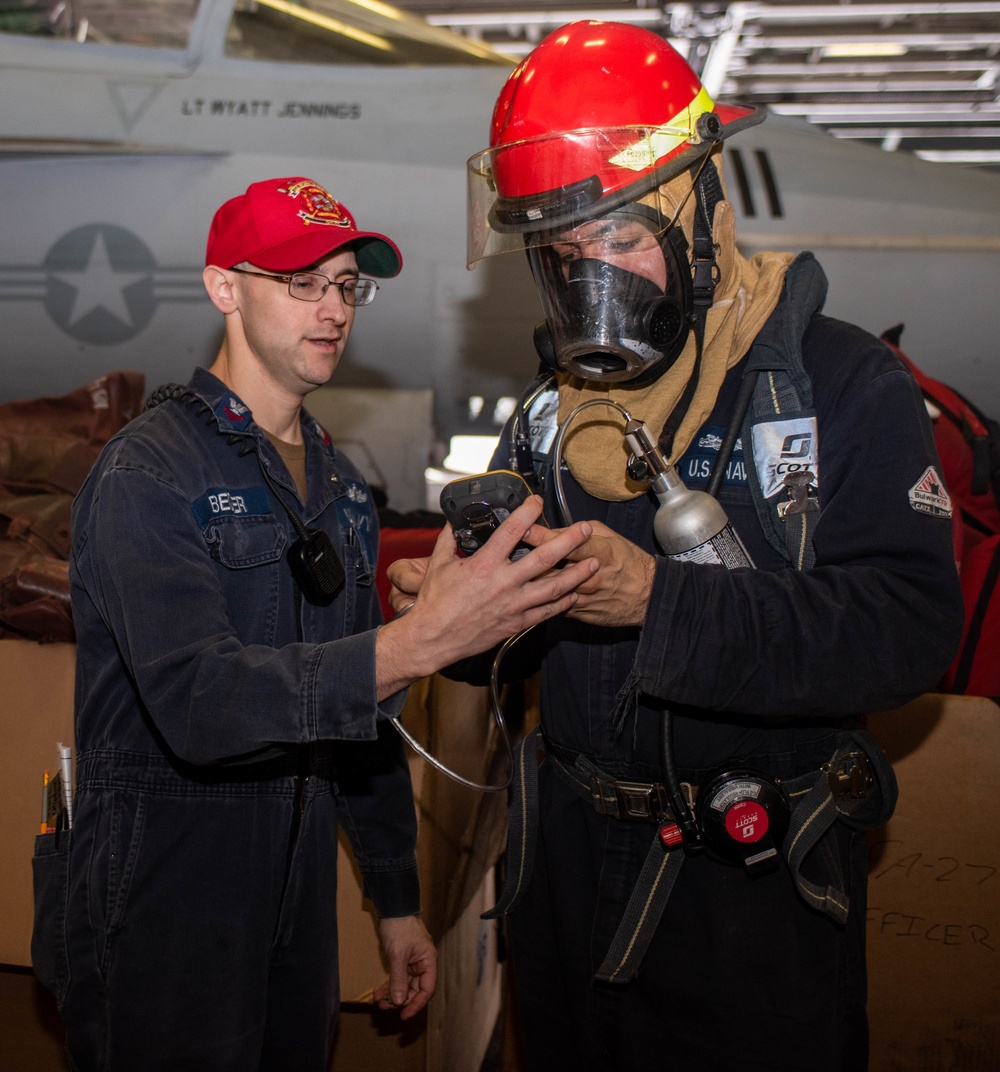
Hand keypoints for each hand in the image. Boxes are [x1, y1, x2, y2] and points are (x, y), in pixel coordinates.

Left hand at [373, 915, 436, 1019]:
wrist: (393, 907)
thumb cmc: (400, 927)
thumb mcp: (398, 955)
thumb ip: (399, 979)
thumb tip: (399, 1001)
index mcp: (428, 961)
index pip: (427, 989)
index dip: (416, 1004)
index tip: (403, 1015)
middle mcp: (423, 963)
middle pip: (415, 989)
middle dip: (400, 1000)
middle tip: (385, 1007)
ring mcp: (412, 962)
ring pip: (404, 984)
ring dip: (392, 994)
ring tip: (379, 1001)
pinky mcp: (402, 959)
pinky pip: (397, 977)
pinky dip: (389, 984)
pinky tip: (378, 992)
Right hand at [376, 496, 598, 694]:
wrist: (433, 638)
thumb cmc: (435, 602)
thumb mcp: (439, 563)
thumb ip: (450, 538)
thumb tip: (454, 520)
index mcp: (484, 564)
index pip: (512, 531)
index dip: (528, 512)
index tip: (538, 501)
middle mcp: (503, 583)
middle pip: (544, 558)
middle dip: (569, 541)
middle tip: (586, 530)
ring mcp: (513, 605)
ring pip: (553, 588)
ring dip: (576, 575)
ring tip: (593, 565)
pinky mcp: (516, 623)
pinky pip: (545, 612)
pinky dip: (562, 603)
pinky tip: (574, 595)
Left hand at [522, 518, 655, 627]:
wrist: (647, 596)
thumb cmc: (628, 562)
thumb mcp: (608, 537)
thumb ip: (580, 534)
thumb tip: (553, 530)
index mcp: (599, 552)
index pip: (565, 542)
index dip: (541, 535)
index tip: (522, 528)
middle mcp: (589, 576)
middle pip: (551, 567)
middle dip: (527, 559)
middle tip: (509, 553)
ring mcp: (583, 596)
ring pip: (548, 588)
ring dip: (529, 580)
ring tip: (514, 573)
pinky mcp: (578, 612)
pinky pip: (553, 604)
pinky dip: (541, 596)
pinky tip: (530, 590)